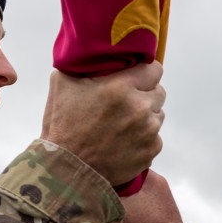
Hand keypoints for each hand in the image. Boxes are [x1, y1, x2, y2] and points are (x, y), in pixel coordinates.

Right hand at [41, 62, 164, 185]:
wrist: (66, 169)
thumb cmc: (62, 126)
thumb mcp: (63, 84)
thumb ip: (83, 64)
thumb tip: (92, 53)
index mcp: (121, 87)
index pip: (155, 69)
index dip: (145, 72)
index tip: (138, 77)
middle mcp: (139, 107)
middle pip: (159, 92)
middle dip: (145, 95)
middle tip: (127, 103)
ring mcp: (148, 131)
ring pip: (158, 116)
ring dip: (145, 117)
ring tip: (123, 125)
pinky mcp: (151, 151)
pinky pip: (155, 138)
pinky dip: (144, 139)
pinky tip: (125, 142)